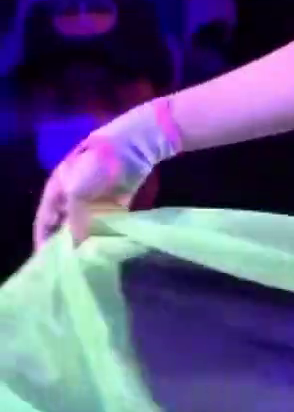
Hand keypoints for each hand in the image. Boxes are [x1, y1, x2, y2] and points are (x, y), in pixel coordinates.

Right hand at [32, 100, 179, 248]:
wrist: (132, 146)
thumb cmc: (96, 165)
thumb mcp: (76, 192)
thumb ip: (74, 218)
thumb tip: (77, 244)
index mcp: (56, 190)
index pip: (44, 220)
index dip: (42, 239)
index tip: (44, 261)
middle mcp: (73, 196)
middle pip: (66, 225)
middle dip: (67, 243)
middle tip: (69, 265)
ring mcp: (96, 199)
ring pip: (87, 225)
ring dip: (88, 240)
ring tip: (88, 261)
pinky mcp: (117, 202)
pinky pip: (108, 222)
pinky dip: (107, 233)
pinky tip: (107, 248)